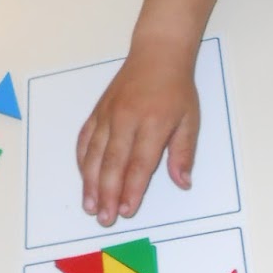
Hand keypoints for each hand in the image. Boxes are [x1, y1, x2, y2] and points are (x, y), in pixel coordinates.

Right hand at [77, 42, 198, 226]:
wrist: (156, 54)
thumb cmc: (176, 90)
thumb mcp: (190, 120)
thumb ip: (184, 153)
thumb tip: (182, 183)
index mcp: (153, 123)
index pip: (140, 163)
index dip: (132, 189)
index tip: (126, 210)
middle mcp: (126, 119)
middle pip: (113, 163)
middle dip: (107, 193)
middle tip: (104, 218)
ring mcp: (108, 114)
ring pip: (94, 153)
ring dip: (90, 182)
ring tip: (89, 205)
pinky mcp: (97, 111)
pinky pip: (85, 139)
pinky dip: (82, 160)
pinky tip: (84, 178)